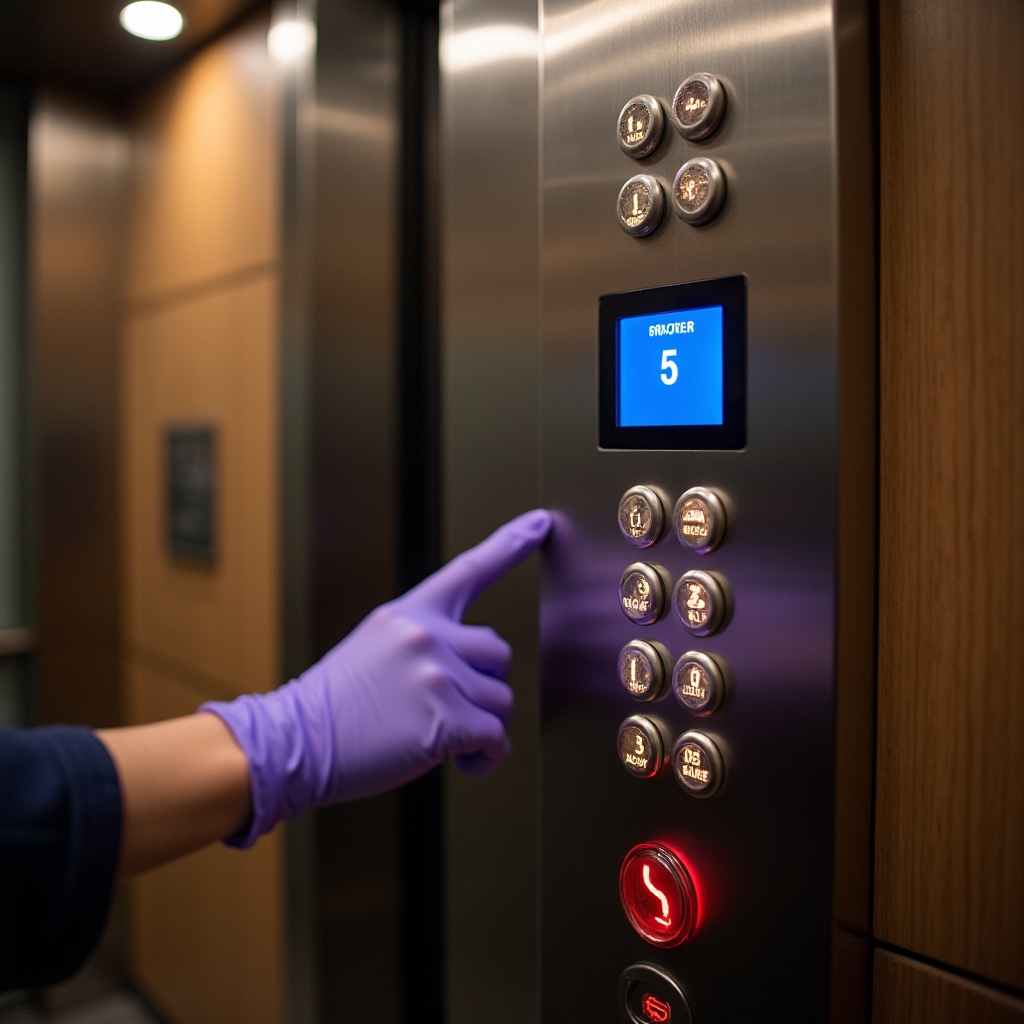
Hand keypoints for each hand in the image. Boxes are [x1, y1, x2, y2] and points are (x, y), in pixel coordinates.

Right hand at [201, 508, 551, 845]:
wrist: (294, 742)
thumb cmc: (334, 705)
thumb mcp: (374, 646)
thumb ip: (421, 642)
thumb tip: (468, 666)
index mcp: (409, 613)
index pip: (468, 570)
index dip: (509, 544)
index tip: (540, 522)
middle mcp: (427, 635)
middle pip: (499, 654)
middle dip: (483, 685)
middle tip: (449, 711)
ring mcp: (438, 675)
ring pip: (502, 700)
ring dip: (484, 726)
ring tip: (445, 740)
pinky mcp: (446, 720)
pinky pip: (496, 738)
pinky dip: (486, 758)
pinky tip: (462, 762)